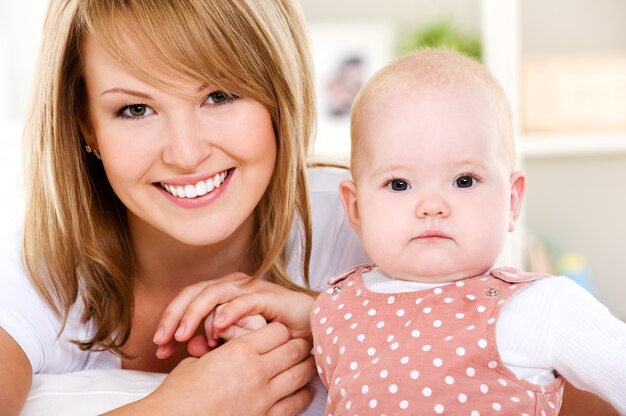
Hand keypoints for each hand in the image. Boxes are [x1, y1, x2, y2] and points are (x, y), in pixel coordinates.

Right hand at [107, 323, 316, 415]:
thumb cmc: (178, 394)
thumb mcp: (199, 361)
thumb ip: (223, 351)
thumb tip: (228, 348)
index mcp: (239, 352)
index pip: (277, 331)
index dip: (280, 330)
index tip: (281, 333)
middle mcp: (256, 372)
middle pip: (293, 350)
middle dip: (299, 344)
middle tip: (303, 343)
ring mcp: (263, 398)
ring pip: (299, 375)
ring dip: (306, 366)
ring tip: (309, 362)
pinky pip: (294, 405)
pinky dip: (303, 395)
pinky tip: (305, 390)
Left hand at [153, 272, 314, 357]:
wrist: (310, 325)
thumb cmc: (275, 330)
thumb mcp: (238, 340)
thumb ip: (215, 341)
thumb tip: (191, 347)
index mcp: (223, 291)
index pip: (188, 300)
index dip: (170, 321)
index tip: (159, 348)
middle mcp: (233, 284)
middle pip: (194, 293)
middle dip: (174, 317)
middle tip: (162, 341)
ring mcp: (250, 288)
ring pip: (213, 294)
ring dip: (195, 314)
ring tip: (183, 336)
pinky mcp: (268, 296)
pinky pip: (244, 301)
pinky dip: (229, 312)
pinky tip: (218, 327)